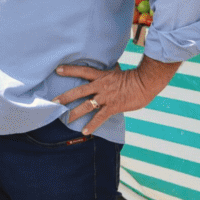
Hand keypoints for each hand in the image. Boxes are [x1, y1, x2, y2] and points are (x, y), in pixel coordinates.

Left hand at [53, 56, 180, 134]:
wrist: (145, 83)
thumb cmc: (132, 77)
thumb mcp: (116, 71)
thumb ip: (106, 73)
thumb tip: (104, 68)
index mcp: (101, 76)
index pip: (83, 71)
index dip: (70, 70)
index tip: (57, 70)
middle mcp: (101, 86)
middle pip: (79, 91)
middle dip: (65, 97)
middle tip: (53, 102)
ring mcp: (106, 97)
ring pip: (87, 105)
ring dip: (75, 112)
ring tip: (65, 119)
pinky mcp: (113, 107)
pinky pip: (100, 117)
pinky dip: (92, 125)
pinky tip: (85, 131)